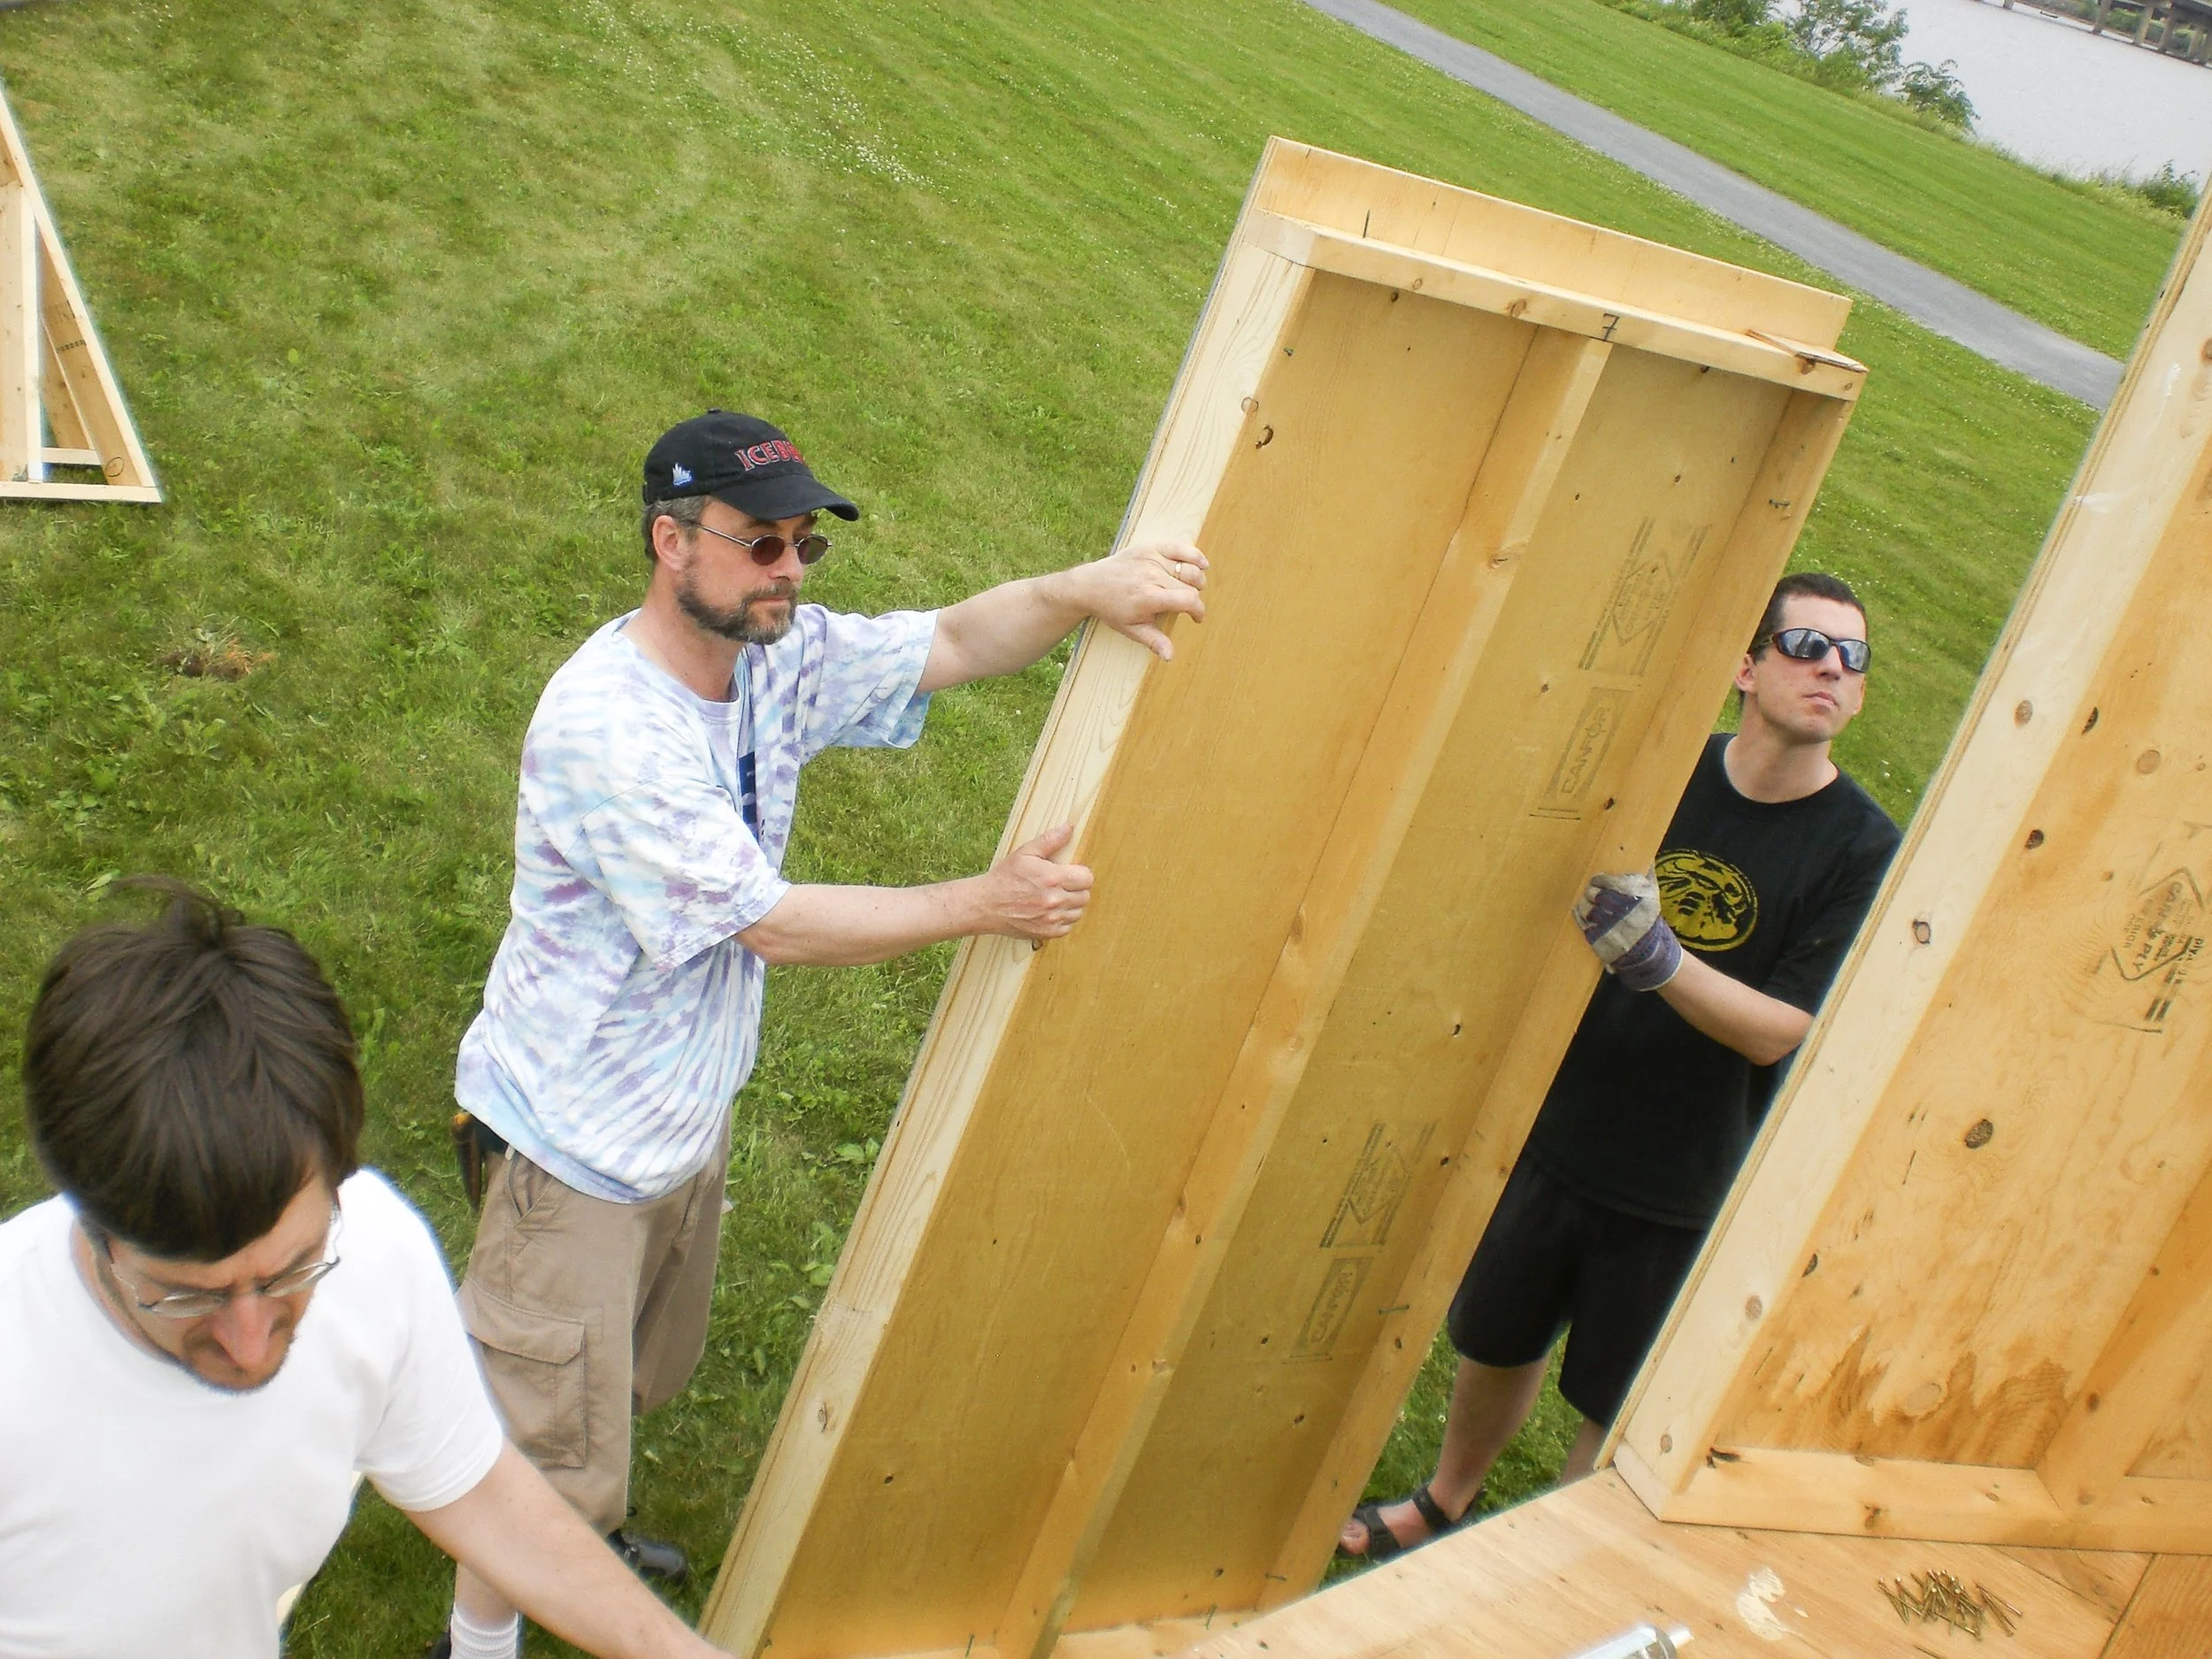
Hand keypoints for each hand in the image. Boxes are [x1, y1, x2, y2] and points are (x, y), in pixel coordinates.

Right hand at [978, 823, 1094, 939]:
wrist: (986, 905)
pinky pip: (1068, 927)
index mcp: (1052, 878)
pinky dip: (1062, 920)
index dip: (1081, 874)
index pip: (1087, 878)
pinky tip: (1050, 911)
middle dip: (1076, 889)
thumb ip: (1049, 840)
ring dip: (1071, 905)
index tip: (1071, 873)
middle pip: (1085, 896)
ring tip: (1055, 898)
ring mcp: (1051, 919)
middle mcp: (1054, 900)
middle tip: (1061, 885)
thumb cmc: (1005, 877)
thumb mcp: (1024, 853)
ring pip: (1078, 912)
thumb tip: (1069, 827)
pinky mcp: (1047, 933)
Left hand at [1072, 541, 1207, 659]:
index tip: (1196, 618)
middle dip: (1195, 598)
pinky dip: (1194, 554)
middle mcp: (1152, 576)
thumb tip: (1170, 656)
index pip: (1188, 600)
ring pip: (1189, 567)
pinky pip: (1179, 547)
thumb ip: (1154, 641)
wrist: (1090, 585)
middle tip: (1187, 605)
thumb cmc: (1112, 609)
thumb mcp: (1132, 629)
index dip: (1198, 611)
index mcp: (1149, 597)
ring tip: (1191, 588)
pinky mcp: (1150, 548)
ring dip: (1197, 579)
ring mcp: (1151, 559)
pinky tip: (1202, 564)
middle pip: (1191, 585)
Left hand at [1571, 870, 1681, 991]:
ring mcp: (1605, 925)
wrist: (1647, 952)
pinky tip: (1586, 913)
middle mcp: (1618, 910)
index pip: (1605, 881)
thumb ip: (1648, 875)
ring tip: (1590, 903)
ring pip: (1583, 905)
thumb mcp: (1653, 896)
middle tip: (1593, 891)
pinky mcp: (1596, 938)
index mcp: (1632, 897)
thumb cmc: (1648, 919)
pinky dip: (1580, 914)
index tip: (1598, 880)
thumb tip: (1647, 857)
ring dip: (1584, 902)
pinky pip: (1580, 920)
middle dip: (1591, 890)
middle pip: (1592, 892)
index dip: (1599, 879)